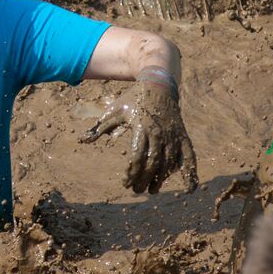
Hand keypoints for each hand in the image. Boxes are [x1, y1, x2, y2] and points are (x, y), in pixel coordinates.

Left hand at [81, 81, 198, 193]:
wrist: (159, 83)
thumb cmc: (134, 98)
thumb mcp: (115, 111)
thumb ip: (99, 127)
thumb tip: (81, 139)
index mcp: (141, 127)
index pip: (137, 157)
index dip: (131, 173)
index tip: (125, 182)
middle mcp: (159, 132)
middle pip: (152, 163)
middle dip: (143, 180)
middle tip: (137, 190)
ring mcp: (172, 135)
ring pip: (168, 163)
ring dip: (160, 180)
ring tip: (152, 190)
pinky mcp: (182, 136)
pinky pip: (189, 156)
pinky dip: (190, 172)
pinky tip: (190, 188)